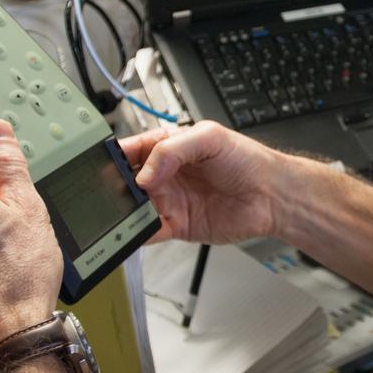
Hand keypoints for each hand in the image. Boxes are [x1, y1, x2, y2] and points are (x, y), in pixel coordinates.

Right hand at [120, 120, 294, 244]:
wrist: (271, 194)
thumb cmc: (246, 159)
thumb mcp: (209, 138)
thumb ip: (172, 150)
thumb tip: (144, 173)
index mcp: (168, 147)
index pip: (130, 149)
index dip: (113, 156)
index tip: (100, 165)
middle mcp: (165, 175)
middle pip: (126, 181)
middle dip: (113, 187)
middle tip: (105, 193)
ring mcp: (169, 201)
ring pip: (133, 208)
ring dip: (122, 212)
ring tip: (114, 214)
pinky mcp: (177, 226)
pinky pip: (149, 231)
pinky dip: (135, 234)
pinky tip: (130, 233)